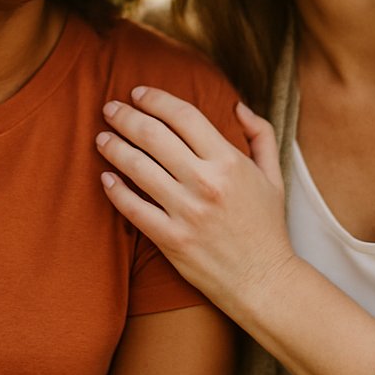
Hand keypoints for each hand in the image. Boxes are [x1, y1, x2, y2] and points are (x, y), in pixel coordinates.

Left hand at [96, 88, 293, 309]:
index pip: (184, 116)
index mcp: (230, 162)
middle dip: (126, 116)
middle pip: (153, 135)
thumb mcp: (273, 176)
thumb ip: (260, 135)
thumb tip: (237, 105)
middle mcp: (206, 182)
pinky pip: (133, 209)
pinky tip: (105, 177)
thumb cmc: (266, 227)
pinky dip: (114, 190)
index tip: (138, 93)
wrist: (263, 281)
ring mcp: (187, 212)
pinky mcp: (171, 239)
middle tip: (109, 108)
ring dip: (114, 147)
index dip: (156, 99)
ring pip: (137, 168)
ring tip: (101, 138)